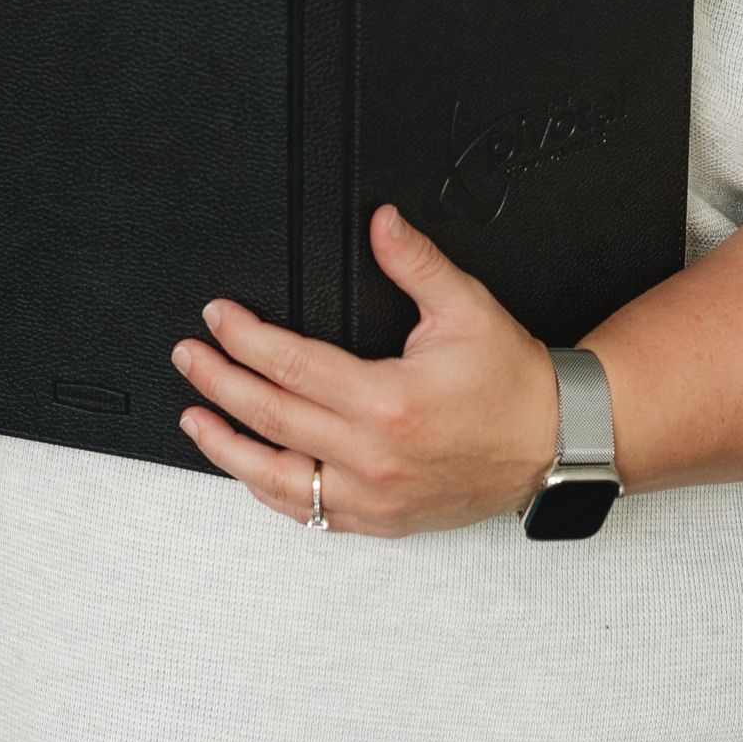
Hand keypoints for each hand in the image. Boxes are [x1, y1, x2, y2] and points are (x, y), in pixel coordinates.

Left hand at [169, 205, 562, 534]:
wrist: (555, 444)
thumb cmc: (513, 382)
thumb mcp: (467, 308)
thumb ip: (416, 263)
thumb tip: (381, 221)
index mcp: (388, 400)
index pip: (292, 365)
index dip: (245, 339)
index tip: (217, 317)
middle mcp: (373, 456)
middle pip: (271, 417)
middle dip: (220, 382)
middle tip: (187, 356)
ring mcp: (373, 496)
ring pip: (277, 478)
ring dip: (227, 447)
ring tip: (194, 417)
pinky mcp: (378, 520)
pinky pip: (306, 512)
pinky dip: (268, 488)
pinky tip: (246, 467)